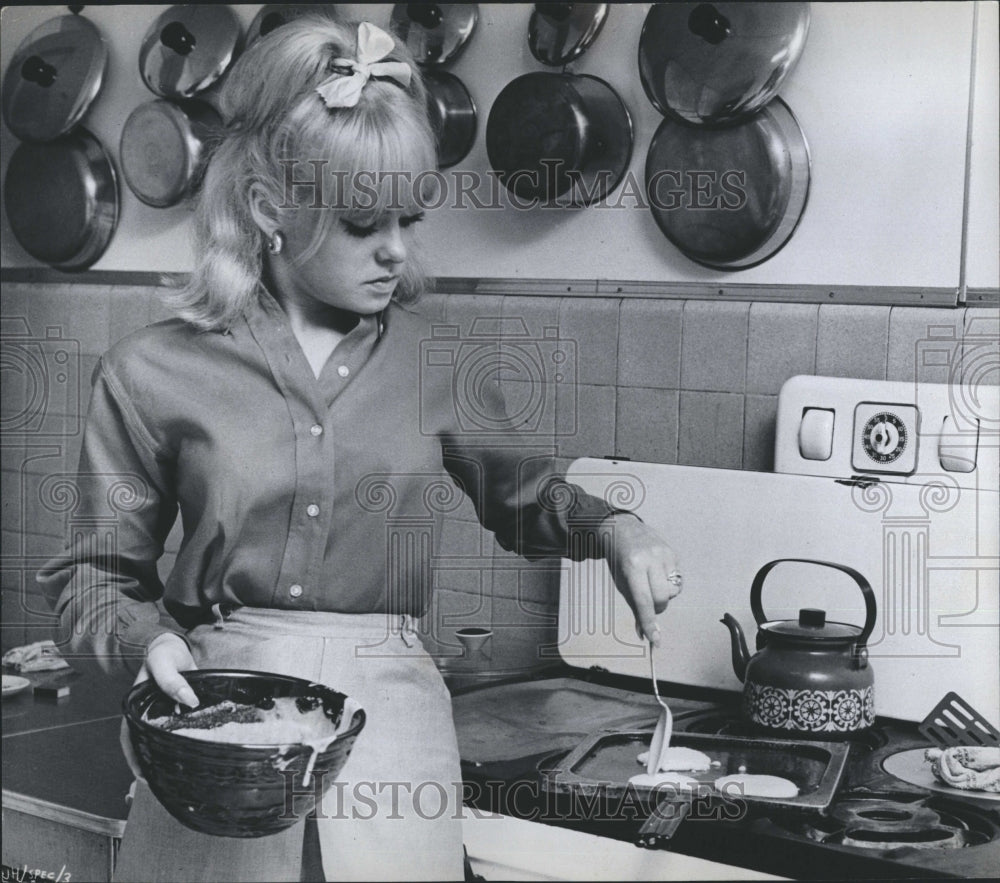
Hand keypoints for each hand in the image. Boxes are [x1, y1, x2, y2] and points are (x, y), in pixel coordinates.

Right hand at [120, 634, 198, 779]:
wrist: (173, 644)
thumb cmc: (164, 652)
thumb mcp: (164, 661)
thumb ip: (172, 680)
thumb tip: (189, 701)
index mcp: (137, 706)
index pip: (130, 736)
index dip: (133, 756)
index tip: (142, 775)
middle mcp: (148, 713)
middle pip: (144, 742)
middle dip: (150, 763)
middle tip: (162, 782)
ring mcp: (162, 713)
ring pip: (160, 738)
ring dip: (165, 754)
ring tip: (177, 773)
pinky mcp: (177, 711)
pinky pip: (177, 729)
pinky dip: (181, 740)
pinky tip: (192, 750)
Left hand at [603, 514, 680, 646]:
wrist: (623, 528)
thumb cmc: (619, 559)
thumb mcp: (621, 581)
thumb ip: (635, 606)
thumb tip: (645, 634)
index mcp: (633, 566)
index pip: (643, 600)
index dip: (649, 622)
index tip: (655, 640)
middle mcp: (650, 559)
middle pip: (662, 598)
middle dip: (657, 607)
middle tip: (649, 603)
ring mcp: (664, 554)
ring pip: (673, 591)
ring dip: (664, 595)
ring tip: (652, 582)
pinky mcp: (674, 553)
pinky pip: (678, 580)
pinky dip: (669, 583)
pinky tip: (658, 573)